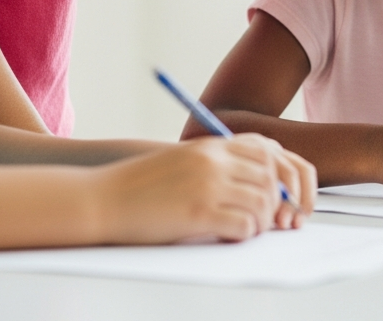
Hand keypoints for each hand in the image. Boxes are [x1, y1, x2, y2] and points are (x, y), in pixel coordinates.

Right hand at [93, 134, 315, 243]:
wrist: (100, 199)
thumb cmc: (140, 186)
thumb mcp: (183, 162)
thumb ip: (217, 165)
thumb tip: (257, 185)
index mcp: (211, 146)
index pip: (269, 152)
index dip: (282, 175)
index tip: (279, 195)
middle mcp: (214, 161)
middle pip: (272, 177)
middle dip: (278, 201)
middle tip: (269, 219)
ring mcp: (207, 185)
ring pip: (264, 202)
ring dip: (261, 220)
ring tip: (245, 228)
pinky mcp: (198, 213)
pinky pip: (244, 225)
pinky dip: (245, 234)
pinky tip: (230, 236)